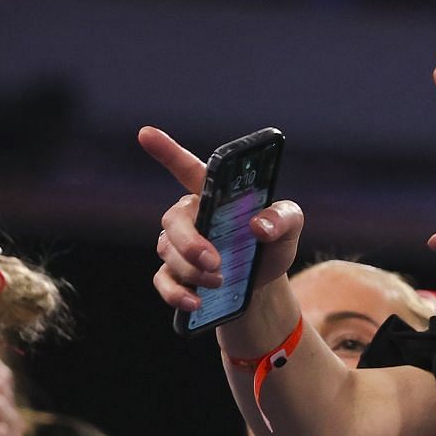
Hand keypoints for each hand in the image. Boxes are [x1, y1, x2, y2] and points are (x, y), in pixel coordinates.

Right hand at [139, 126, 304, 315]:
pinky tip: (195, 302)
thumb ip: (284, 217)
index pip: (189, 168)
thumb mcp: (290, 229)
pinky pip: (163, 281)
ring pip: (168, 252)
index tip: (146, 133)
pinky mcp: (174, 275)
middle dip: (190, 242)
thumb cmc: (271, 246)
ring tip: (221, 280)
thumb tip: (260, 225)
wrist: (263, 286)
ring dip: (193, 270)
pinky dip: (177, 293)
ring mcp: (177, 246)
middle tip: (215, 261)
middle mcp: (190, 216)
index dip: (167, 151)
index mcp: (213, 195)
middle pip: (173, 220)